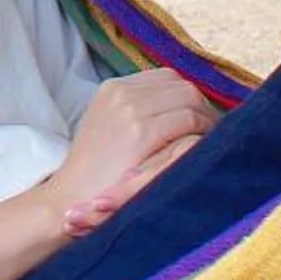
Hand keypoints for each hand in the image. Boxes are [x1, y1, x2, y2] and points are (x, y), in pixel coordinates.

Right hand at [46, 71, 217, 235]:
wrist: (68, 201)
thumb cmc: (94, 174)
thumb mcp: (109, 129)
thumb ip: (136, 112)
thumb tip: (177, 108)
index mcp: (112, 88)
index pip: (167, 78)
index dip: (188, 98)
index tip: (199, 122)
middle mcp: (121, 91)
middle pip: (181, 85)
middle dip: (201, 108)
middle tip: (212, 134)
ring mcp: (130, 109)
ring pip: (189, 100)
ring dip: (206, 120)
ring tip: (210, 144)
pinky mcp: (141, 132)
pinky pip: (188, 122)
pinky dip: (202, 134)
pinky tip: (203, 152)